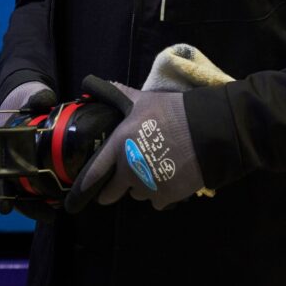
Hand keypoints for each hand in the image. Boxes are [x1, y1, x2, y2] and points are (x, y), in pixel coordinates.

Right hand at [0, 83, 57, 220]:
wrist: (29, 102)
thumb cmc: (27, 102)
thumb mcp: (31, 97)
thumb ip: (37, 99)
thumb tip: (45, 101)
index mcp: (2, 144)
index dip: (0, 189)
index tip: (5, 208)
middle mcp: (8, 159)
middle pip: (13, 190)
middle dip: (27, 205)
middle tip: (47, 214)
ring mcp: (21, 166)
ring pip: (24, 193)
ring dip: (37, 206)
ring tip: (53, 215)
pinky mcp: (35, 169)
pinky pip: (36, 187)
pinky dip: (44, 197)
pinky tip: (58, 203)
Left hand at [64, 75, 203, 213]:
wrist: (205, 132)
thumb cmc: (172, 112)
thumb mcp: (145, 100)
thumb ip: (122, 95)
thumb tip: (102, 84)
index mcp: (119, 146)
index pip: (94, 172)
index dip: (85, 185)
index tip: (80, 194)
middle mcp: (129, 170)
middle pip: (111, 193)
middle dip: (112, 190)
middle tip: (121, 183)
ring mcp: (147, 186)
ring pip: (136, 194)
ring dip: (141, 187)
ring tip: (153, 172)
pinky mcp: (165, 196)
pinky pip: (156, 201)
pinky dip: (160, 193)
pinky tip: (169, 179)